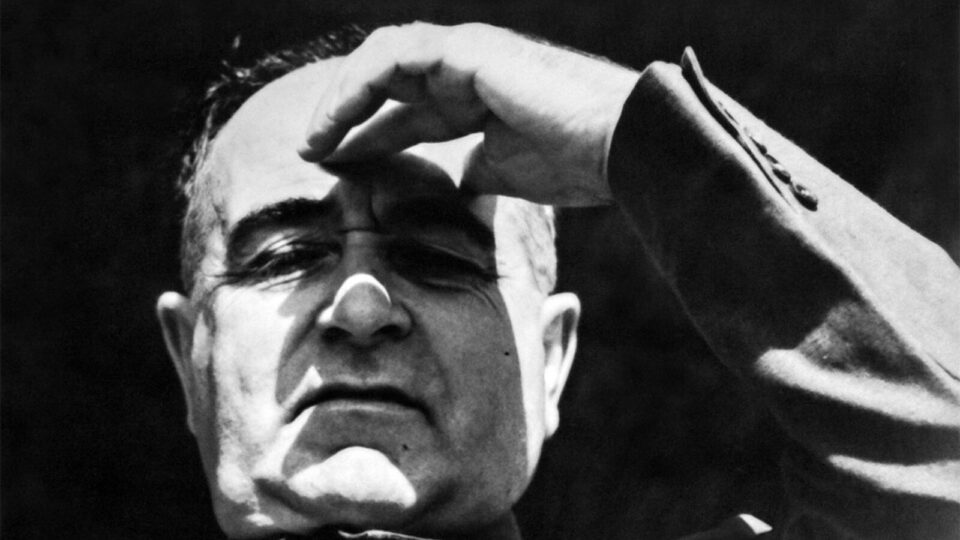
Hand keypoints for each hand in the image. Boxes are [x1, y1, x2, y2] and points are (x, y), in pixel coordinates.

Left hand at [298, 22, 639, 205]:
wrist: (619, 145)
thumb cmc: (578, 162)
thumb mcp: (506, 174)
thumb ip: (471, 172)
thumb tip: (451, 186)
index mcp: (475, 99)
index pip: (405, 113)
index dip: (365, 138)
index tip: (332, 167)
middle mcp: (466, 69)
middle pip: (385, 82)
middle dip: (342, 114)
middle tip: (310, 150)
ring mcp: (467, 53)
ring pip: (381, 62)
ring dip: (340, 99)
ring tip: (313, 140)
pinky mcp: (467, 49)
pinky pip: (391, 59)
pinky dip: (356, 88)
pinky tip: (334, 123)